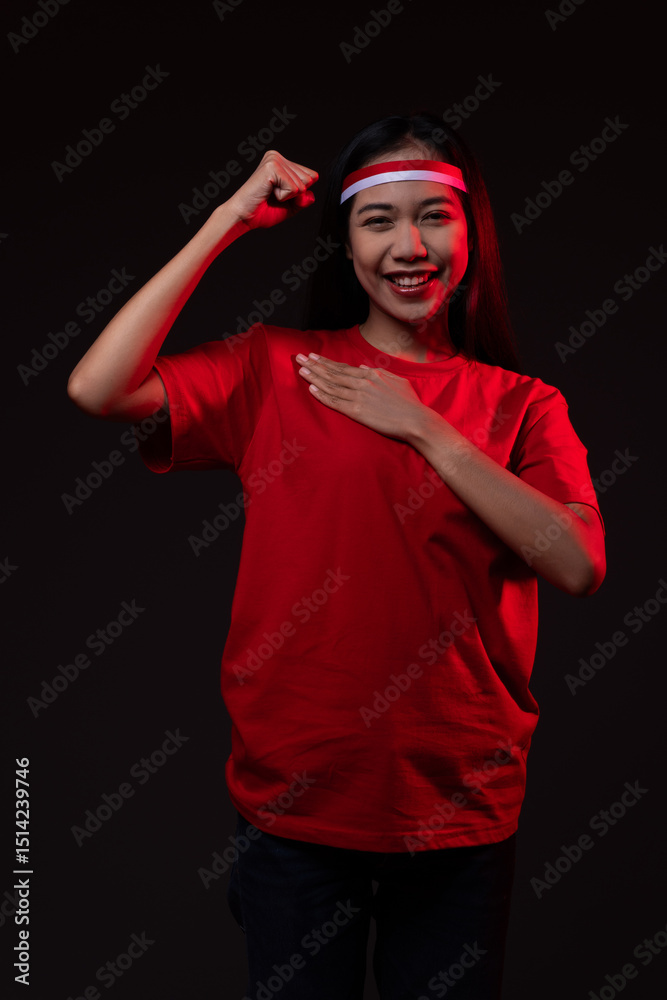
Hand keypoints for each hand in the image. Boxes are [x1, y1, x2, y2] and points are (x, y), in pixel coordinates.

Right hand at [225, 150, 317, 229]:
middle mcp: (277, 157)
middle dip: (295, 195)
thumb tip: (311, 195)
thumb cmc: (262, 212)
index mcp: (282, 162)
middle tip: (274, 196)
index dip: (299, 193)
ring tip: (270, 194)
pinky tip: (268, 193)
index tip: (279, 195)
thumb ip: (304, 199)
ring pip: (302, 184)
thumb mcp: (290, 206)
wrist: (244, 217)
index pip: (311, 176)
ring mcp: (274, 160)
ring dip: (288, 197)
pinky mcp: (272, 167)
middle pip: (309, 179)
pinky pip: (294, 188)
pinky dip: (283, 197)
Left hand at [294, 353, 429, 441]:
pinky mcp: (357, 411)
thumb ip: (378, 372)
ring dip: (314, 377)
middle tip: (298, 358)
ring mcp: (358, 396)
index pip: (343, 367)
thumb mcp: (396, 380)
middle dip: (314, 365)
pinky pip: (335, 402)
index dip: (326, 362)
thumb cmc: (410, 403)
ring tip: (301, 371)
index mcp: (371, 374)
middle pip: (333, 373)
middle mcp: (362, 382)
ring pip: (331, 385)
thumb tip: (364, 367)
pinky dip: (322, 395)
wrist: (416, 420)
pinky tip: (311, 390)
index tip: (313, 357)